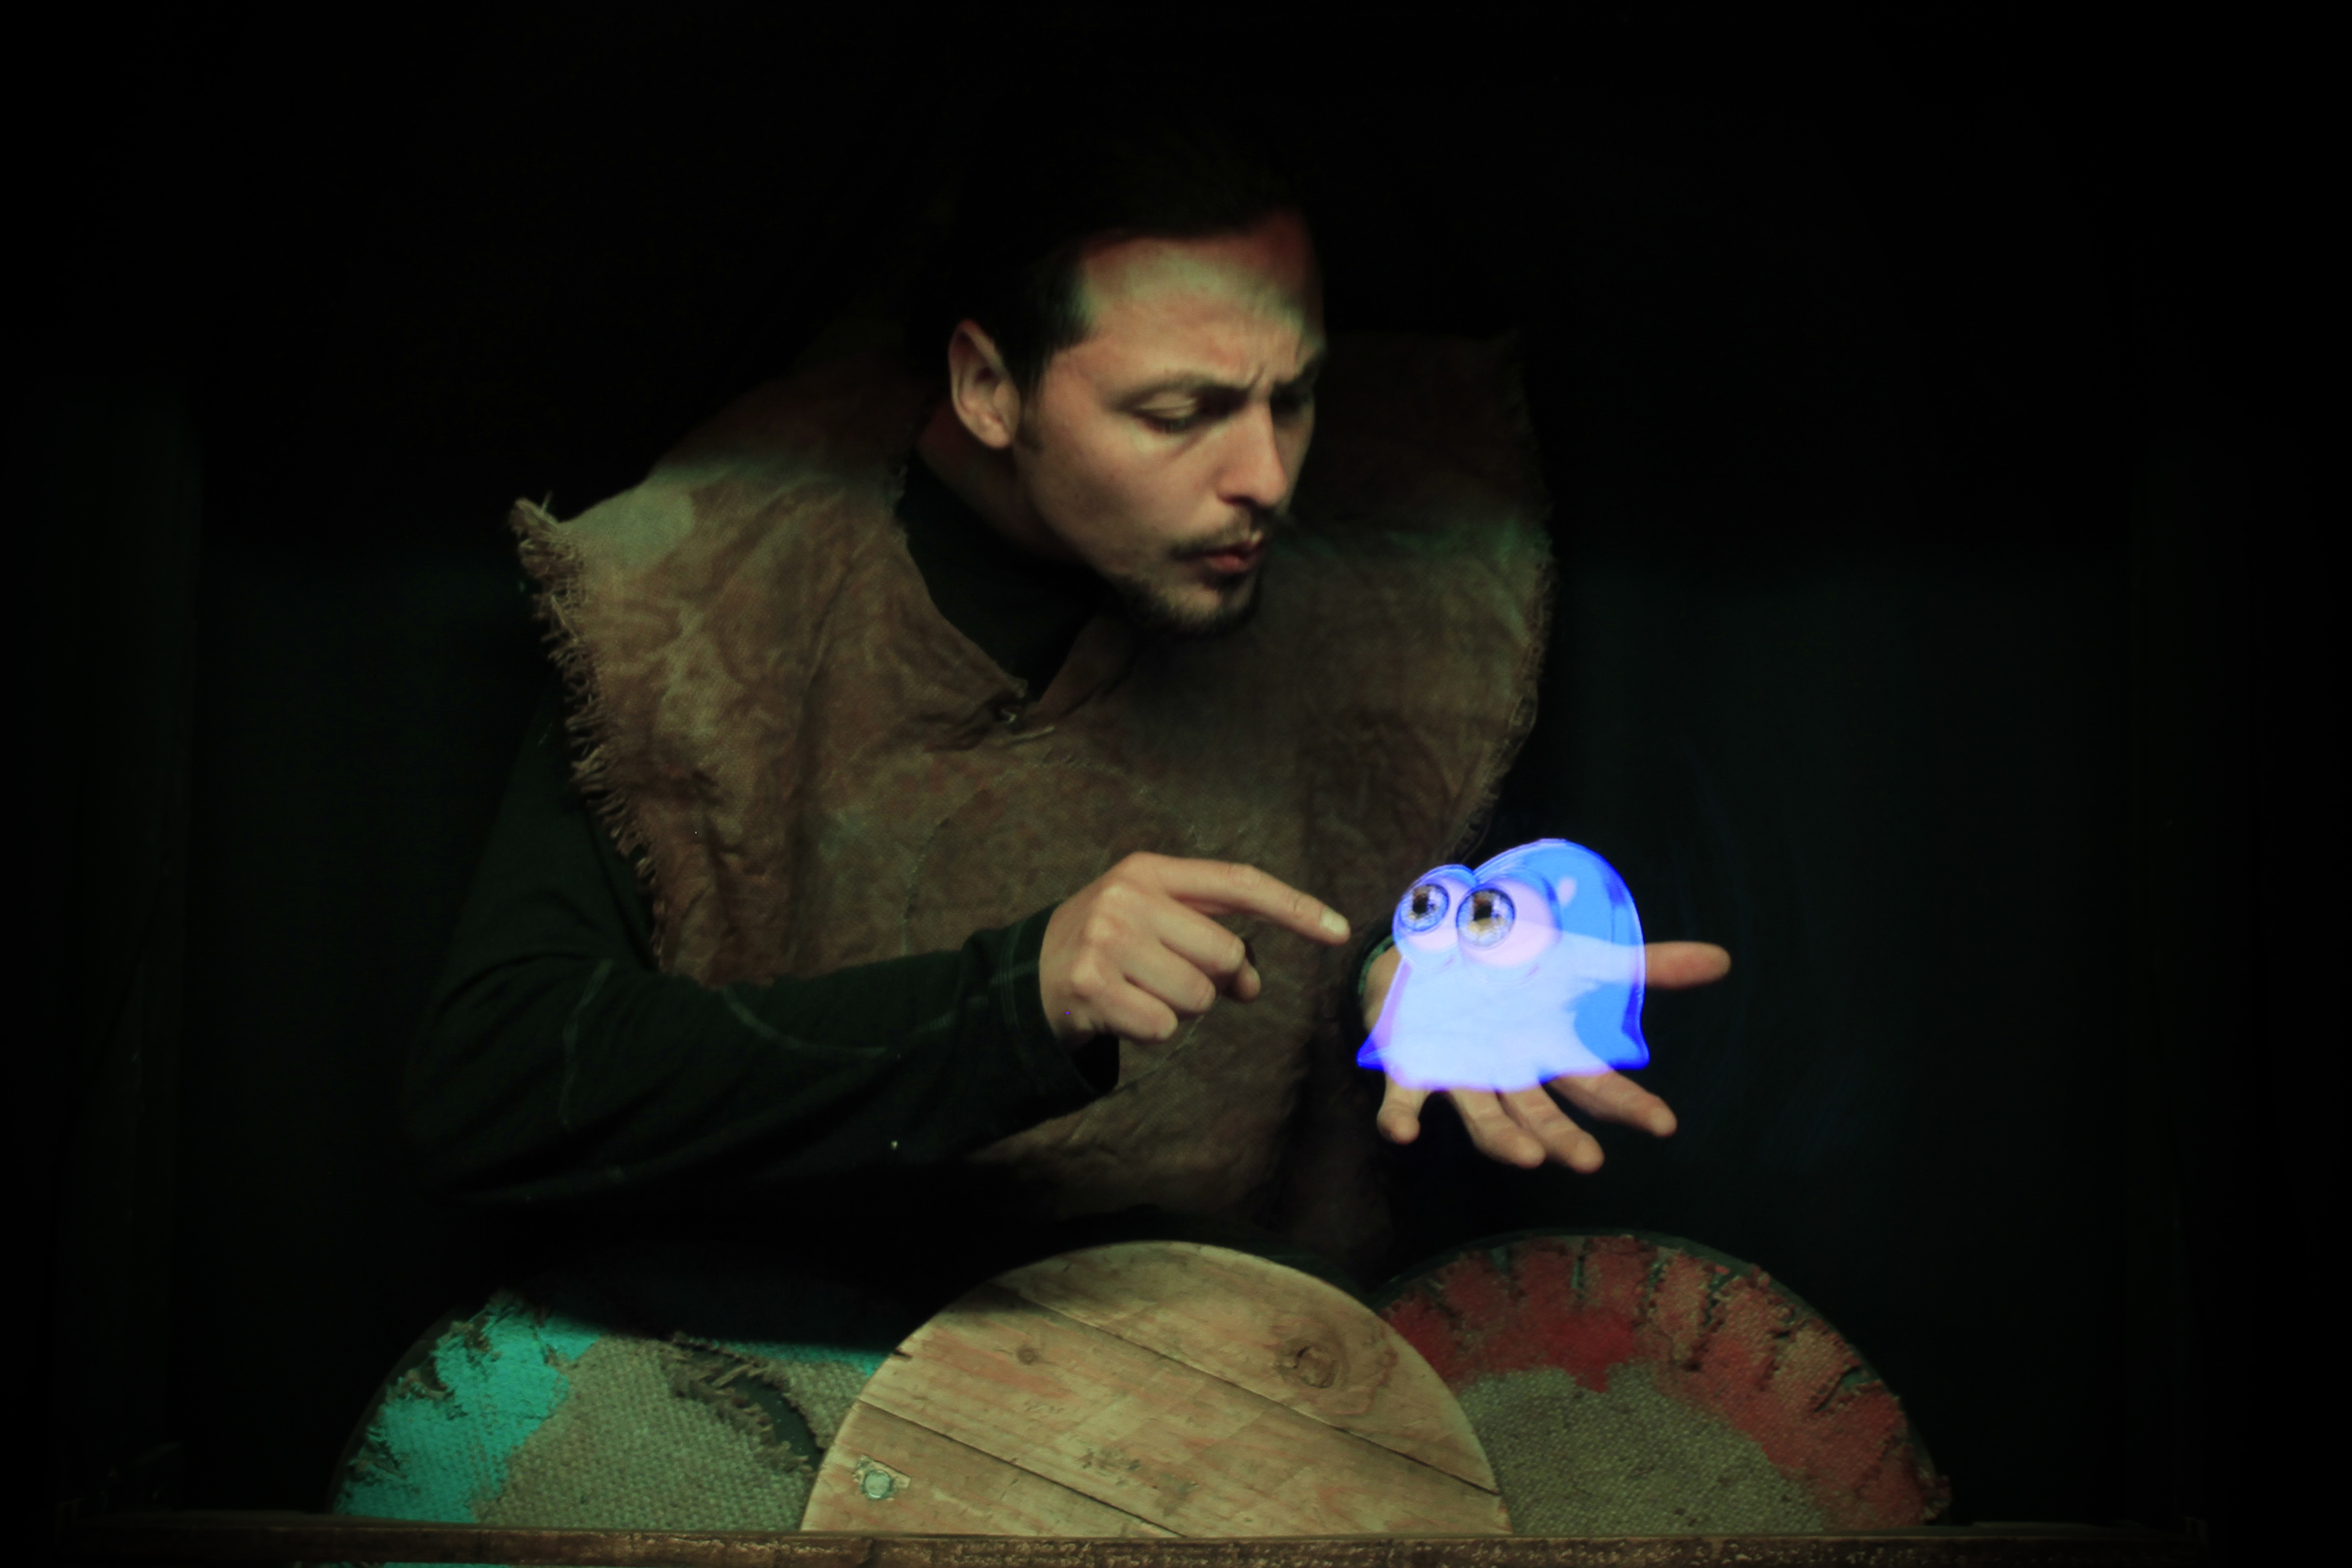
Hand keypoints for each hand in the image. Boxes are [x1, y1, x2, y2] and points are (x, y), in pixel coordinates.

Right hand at [1042, 853, 1352, 1044]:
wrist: (1029, 977)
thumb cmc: (1109, 948)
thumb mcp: (1157, 926)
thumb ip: (1214, 942)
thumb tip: (1252, 985)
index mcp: (1150, 871)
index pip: (1239, 883)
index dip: (1294, 907)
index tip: (1339, 931)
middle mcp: (1127, 897)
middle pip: (1226, 953)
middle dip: (1213, 979)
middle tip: (1169, 977)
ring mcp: (1106, 940)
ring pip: (1199, 997)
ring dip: (1180, 1008)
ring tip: (1139, 992)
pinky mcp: (1091, 986)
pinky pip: (1164, 1026)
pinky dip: (1152, 1030)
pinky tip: (1122, 1012)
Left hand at [1365, 941, 1730, 1170]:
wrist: (1429, 956)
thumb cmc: (1508, 973)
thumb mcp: (1577, 961)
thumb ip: (1645, 967)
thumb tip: (1722, 959)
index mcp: (1548, 1053)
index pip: (1597, 1086)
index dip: (1628, 1106)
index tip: (1664, 1124)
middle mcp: (1508, 1075)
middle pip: (1540, 1115)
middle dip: (1562, 1139)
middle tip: (1588, 1161)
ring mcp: (1460, 1075)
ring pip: (1484, 1117)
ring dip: (1501, 1139)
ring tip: (1527, 1158)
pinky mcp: (1411, 1065)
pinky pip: (1404, 1098)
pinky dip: (1400, 1117)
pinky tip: (1401, 1134)